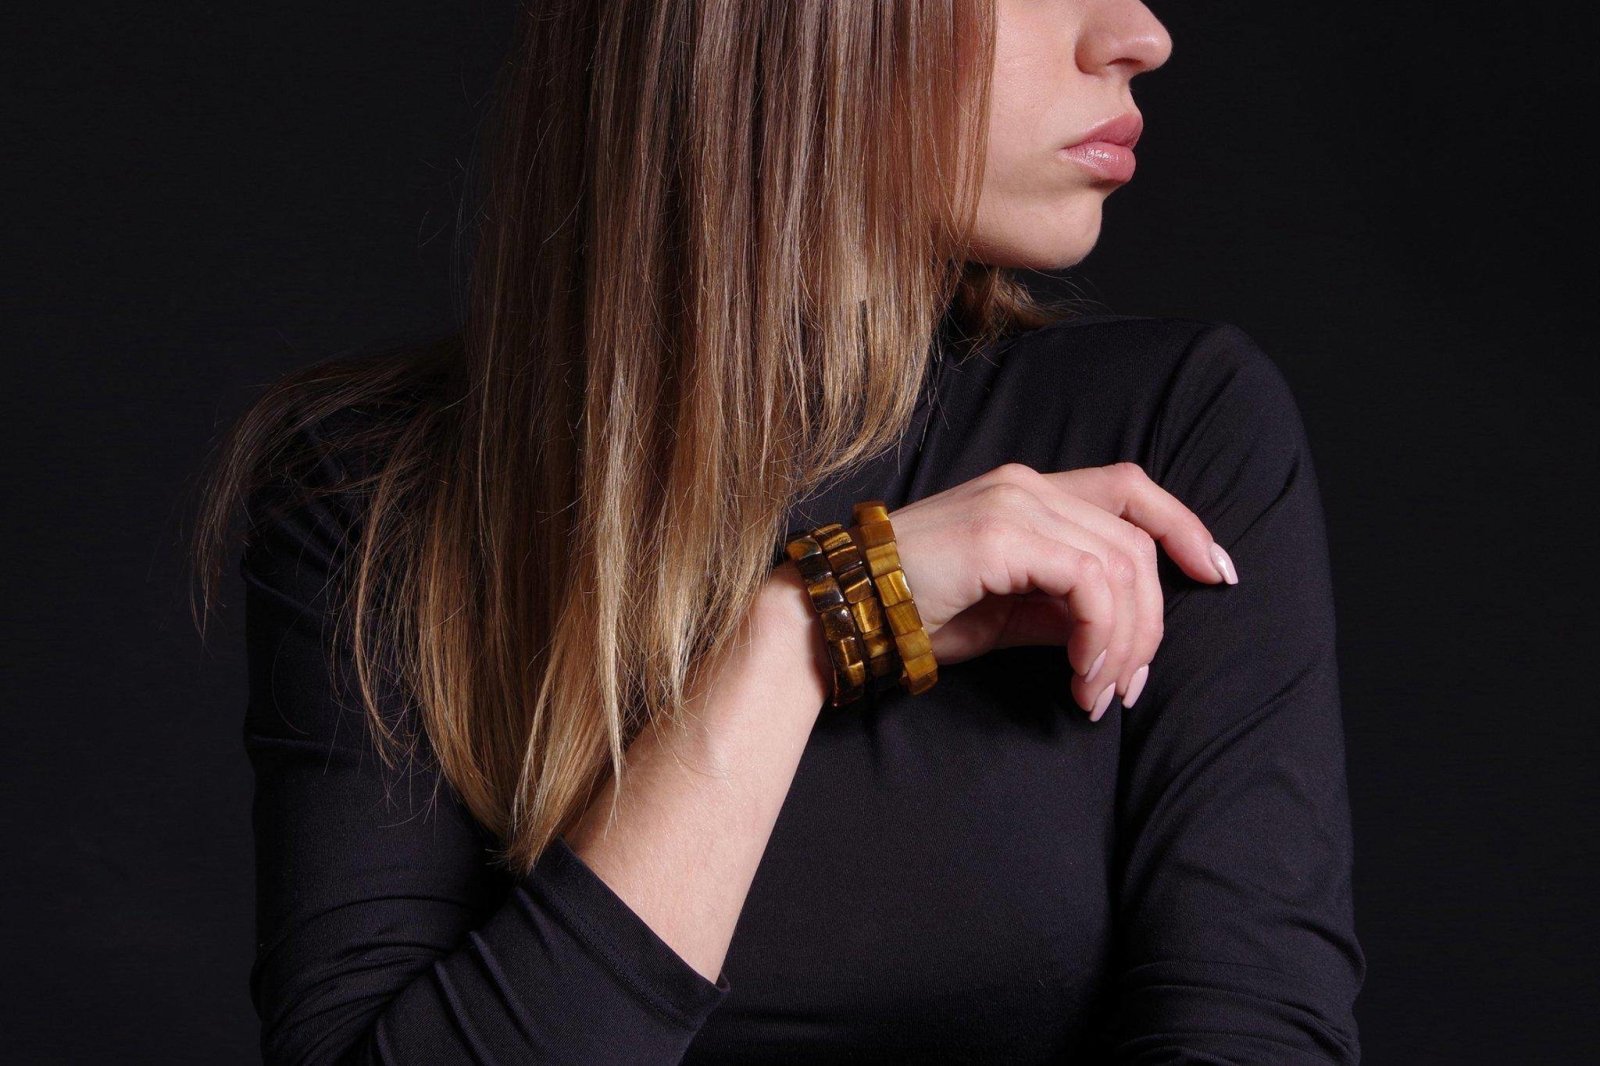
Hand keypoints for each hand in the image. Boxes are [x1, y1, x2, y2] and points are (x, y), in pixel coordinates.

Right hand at [862, 461, 1236, 719]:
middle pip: (1136, 541)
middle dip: (1151, 622)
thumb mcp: (1010, 610)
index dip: (1185, 525)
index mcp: (1029, 491)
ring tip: (1099, 691)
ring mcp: (1015, 502)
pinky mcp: (1003, 533)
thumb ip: (1066, 607)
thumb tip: (1120, 634)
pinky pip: (1088, 583)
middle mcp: (1027, 483)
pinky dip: (1101, 635)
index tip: (1218, 575)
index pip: (1131, 489)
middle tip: (1128, 686)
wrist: (846, 611)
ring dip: (1125, 640)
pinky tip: (1082, 675)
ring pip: (1121, 563)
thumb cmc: (917, 611)